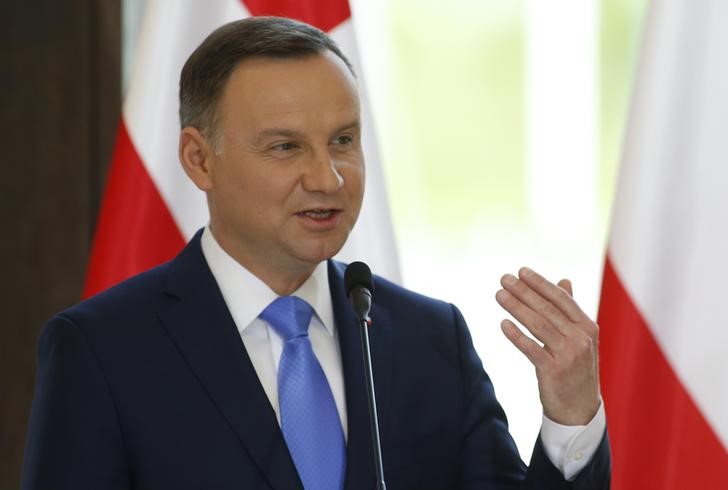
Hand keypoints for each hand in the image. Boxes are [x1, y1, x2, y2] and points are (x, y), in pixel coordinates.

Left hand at [495, 267, 599, 425]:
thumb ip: (570, 310)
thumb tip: (564, 281)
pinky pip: (532, 349)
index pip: (561, 299)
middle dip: (524, 291)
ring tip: (499, 295)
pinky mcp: (554, 372)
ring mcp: (568, 355)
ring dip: (516, 308)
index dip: (541, 284)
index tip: (522, 271)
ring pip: (538, 325)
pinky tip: (503, 324)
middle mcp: (580, 339)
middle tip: (504, 279)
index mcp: (587, 326)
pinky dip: (517, 336)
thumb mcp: (580, 337)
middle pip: (547, 309)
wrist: (579, 408)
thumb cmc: (576, 367)